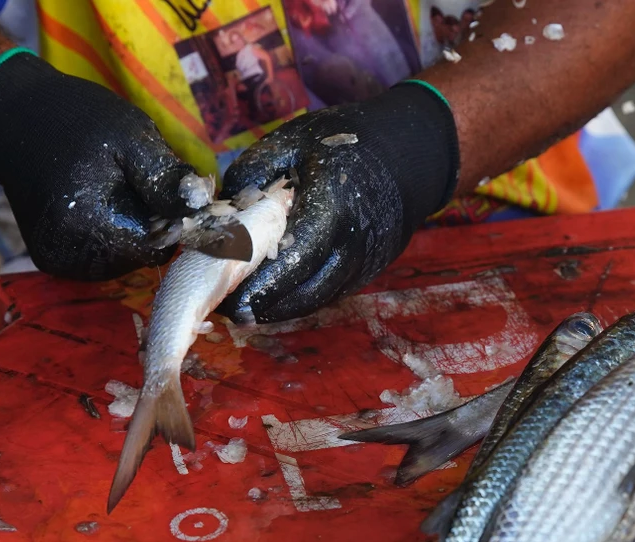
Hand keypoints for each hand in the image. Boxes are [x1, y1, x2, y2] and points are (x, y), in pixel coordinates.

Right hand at [0, 52, 203, 279]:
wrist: (14, 114)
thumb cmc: (78, 119)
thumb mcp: (132, 137)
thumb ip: (167, 179)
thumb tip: (203, 209)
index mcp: (91, 226)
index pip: (160, 247)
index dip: (170, 219)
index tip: (160, 186)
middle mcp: (71, 256)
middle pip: (140, 256)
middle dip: (147, 223)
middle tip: (130, 181)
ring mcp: (58, 262)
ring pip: (122, 260)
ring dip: (128, 231)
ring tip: (109, 189)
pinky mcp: (51, 259)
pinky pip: (100, 258)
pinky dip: (107, 235)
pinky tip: (93, 204)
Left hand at [217, 81, 458, 322]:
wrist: (411, 154)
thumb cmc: (348, 142)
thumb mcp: (294, 140)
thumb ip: (253, 171)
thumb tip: (223, 209)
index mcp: (333, 207)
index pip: (293, 259)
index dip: (259, 285)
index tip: (227, 298)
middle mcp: (353, 244)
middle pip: (304, 291)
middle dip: (263, 306)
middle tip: (226, 309)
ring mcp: (365, 263)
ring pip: (317, 299)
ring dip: (279, 309)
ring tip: (244, 308)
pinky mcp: (369, 271)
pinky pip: (329, 292)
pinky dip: (300, 299)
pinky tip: (274, 298)